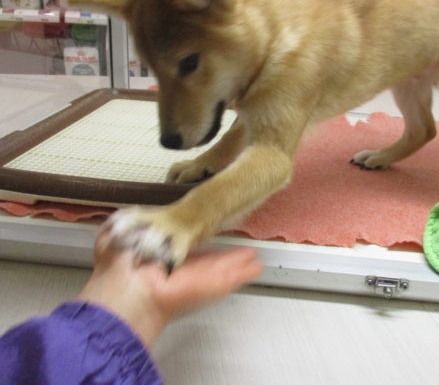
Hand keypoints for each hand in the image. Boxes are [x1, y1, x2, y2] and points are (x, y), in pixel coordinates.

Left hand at [78, 230, 262, 346]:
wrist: (129, 289)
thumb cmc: (119, 265)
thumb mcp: (113, 237)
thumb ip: (119, 227)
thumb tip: (119, 219)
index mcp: (159, 257)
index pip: (182, 248)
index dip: (197, 240)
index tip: (209, 232)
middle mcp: (179, 269)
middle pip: (207, 261)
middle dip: (224, 256)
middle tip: (240, 249)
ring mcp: (196, 279)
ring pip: (221, 270)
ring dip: (237, 263)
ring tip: (253, 257)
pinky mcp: (210, 286)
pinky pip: (231, 279)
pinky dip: (244, 273)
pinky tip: (256, 267)